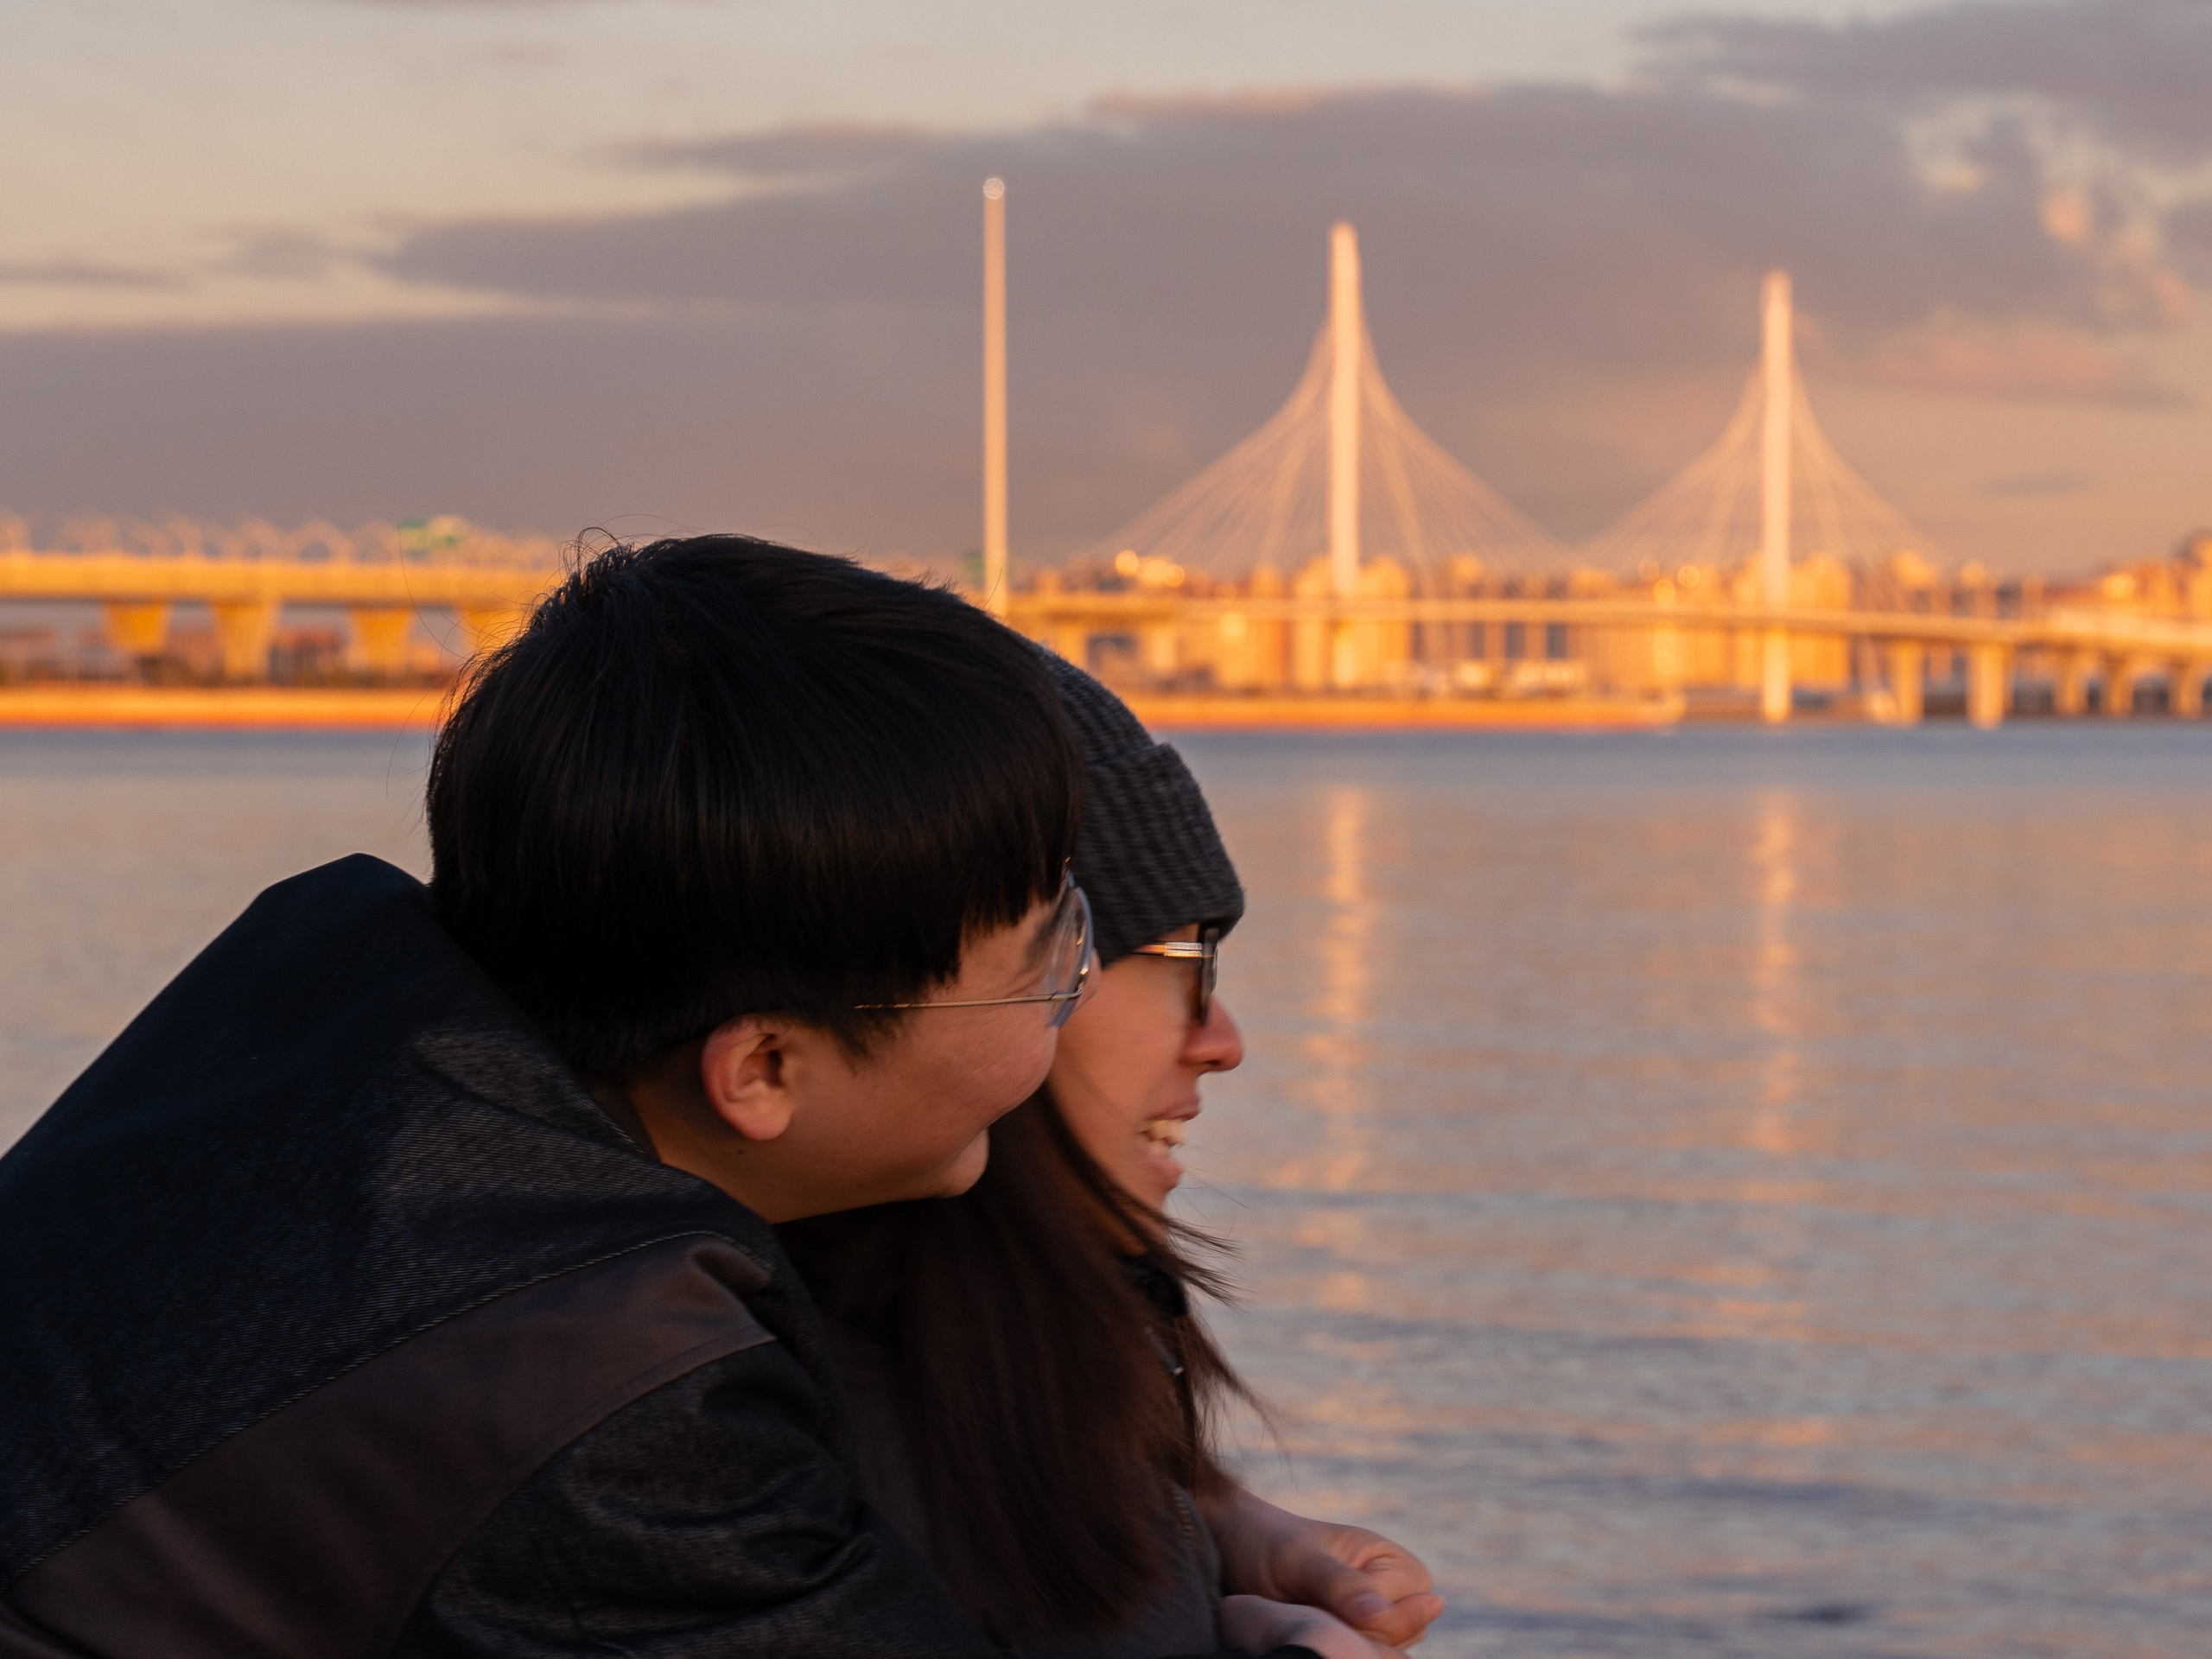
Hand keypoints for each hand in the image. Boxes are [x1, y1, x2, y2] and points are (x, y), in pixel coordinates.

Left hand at [1207, 1489, 1444, 1647]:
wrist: (1234, 1549)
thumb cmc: (1266, 1545)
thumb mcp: (1300, 1562)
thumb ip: (1344, 1586)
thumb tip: (1392, 1613)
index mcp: (1395, 1563)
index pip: (1403, 1618)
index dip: (1360, 1622)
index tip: (1316, 1599)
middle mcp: (1394, 1593)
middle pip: (1394, 1643)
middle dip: (1346, 1634)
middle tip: (1303, 1607)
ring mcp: (1374, 1618)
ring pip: (1375, 1654)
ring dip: (1335, 1641)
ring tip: (1301, 1613)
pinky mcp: (1353, 1635)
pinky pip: (1354, 1655)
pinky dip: (1326, 1648)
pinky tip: (1301, 1628)